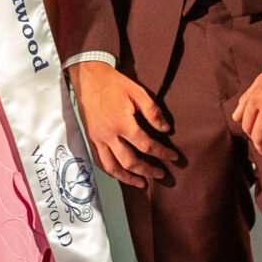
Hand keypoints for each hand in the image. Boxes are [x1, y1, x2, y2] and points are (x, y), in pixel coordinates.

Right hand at [72, 61, 177, 188]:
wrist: (87, 78)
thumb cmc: (113, 83)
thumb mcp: (137, 92)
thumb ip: (152, 112)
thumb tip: (166, 129)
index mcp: (122, 123)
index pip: (146, 145)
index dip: (162, 153)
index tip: (173, 157)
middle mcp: (108, 135)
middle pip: (130, 162)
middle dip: (148, 171)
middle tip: (161, 174)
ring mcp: (97, 139)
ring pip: (113, 167)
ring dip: (128, 179)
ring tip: (142, 183)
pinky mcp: (91, 139)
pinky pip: (101, 162)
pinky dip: (112, 172)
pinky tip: (121, 175)